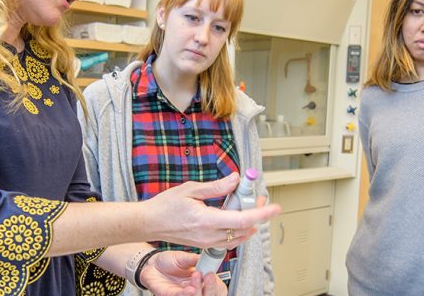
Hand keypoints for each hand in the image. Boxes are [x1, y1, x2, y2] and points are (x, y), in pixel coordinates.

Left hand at [141, 251, 228, 295]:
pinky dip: (186, 294)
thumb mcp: (184, 257)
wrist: (151, 264)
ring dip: (198, 290)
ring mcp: (184, 294)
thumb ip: (195, 259)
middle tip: (208, 275)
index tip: (213, 273)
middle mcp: (194, 289)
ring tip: (196, 276)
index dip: (216, 283)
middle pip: (208, 295)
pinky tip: (189, 288)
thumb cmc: (168, 261)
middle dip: (210, 288)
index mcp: (201, 280)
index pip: (215, 286)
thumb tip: (208, 256)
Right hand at [143, 173, 279, 248]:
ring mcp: (208, 241)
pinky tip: (235, 214)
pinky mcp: (206, 243)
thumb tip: (235, 180)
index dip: (261, 213)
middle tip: (257, 196)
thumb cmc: (165, 206)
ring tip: (246, 203)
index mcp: (207, 220)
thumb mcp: (191, 189)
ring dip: (248, 221)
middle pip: (244, 227)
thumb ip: (216, 187)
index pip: (242, 219)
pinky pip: (229, 239)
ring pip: (238, 235)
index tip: (274, 207)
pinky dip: (238, 228)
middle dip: (256, 212)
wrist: (150, 223)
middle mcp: (209, 234)